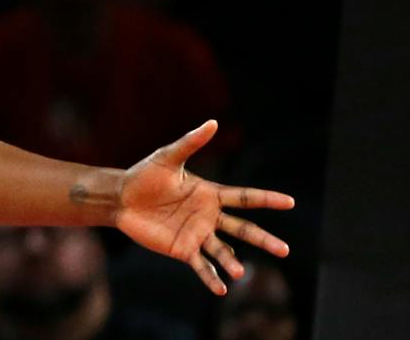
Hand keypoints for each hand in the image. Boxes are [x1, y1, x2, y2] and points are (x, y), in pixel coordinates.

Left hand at [113, 121, 291, 295]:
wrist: (121, 198)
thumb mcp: (167, 157)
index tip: (290, 202)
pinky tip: (221, 290)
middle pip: (243, 229)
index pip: (244, 197)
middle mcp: (209, 217)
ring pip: (222, 250)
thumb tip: (212, 122)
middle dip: (263, 239)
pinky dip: (211, 278)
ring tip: (239, 272)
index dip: (267, 199)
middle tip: (285, 250)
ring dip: (232, 262)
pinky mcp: (182, 249)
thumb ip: (190, 143)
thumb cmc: (144, 176)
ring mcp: (197, 235)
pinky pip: (201, 266)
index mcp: (210, 195)